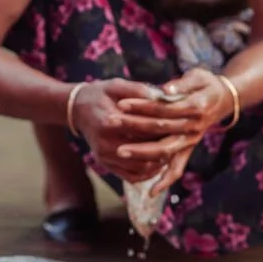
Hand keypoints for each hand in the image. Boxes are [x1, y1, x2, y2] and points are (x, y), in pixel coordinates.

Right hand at [71, 78, 194, 182]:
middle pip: (146, 150)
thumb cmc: (100, 94)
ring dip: (160, 161)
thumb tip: (162, 96)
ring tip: (174, 149)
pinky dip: (149, 172)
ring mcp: (104, 156)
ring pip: (142, 167)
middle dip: (168, 144)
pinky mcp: (106, 164)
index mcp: (108, 121)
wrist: (77, 109)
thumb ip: (138, 89)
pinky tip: (159, 161)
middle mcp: (105, 143)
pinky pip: (132, 175)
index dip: (167, 125)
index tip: (184, 121)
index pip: (146, 128)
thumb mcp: (116, 85)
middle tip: (185, 138)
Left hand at [115, 68, 236, 193]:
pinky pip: (177, 169)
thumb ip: (181, 84)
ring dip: (141, 152)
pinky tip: (150, 191)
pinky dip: (165, 180)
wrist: (224, 100)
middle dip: (133, 127)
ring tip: (118, 151)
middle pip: (160, 129)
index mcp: (195, 107)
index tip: (120, 103)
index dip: (141, 105)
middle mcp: (193, 127)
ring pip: (165, 151)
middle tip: (110, 123)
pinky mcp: (187, 149)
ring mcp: (190, 141)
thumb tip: (164, 90)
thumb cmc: (207, 84)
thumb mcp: (198, 77)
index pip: (163, 107)